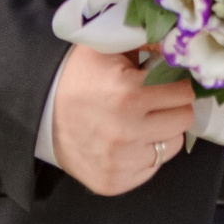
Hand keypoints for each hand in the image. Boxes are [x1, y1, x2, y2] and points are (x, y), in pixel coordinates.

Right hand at [50, 44, 196, 196]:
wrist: (39, 112)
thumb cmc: (76, 76)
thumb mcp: (107, 47)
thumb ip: (147, 40)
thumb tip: (178, 44)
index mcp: (128, 93)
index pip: (184, 91)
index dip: (178, 83)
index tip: (168, 81)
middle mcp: (127, 131)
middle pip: (184, 119)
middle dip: (174, 106)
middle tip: (156, 100)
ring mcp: (120, 161)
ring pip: (173, 145)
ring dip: (163, 131)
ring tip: (141, 120)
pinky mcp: (114, 182)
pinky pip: (153, 167)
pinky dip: (146, 153)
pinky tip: (128, 141)